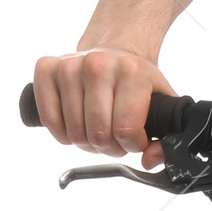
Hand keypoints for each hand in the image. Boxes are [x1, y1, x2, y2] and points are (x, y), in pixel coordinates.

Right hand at [32, 47, 175, 167]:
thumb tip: (149, 160)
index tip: (134, 138)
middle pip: (98, 135)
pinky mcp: (46, 68)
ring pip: (74, 133)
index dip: (131, 145)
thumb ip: (165, 136)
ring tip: (98, 129)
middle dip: (109, 147)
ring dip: (86, 142)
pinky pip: (49, 120)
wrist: (114, 50)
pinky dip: (62, 134)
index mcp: (131, 71)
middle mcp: (98, 64)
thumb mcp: (161, 103)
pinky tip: (76, 124)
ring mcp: (69, 65)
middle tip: (115, 137)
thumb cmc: (136, 80)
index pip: (125, 130)